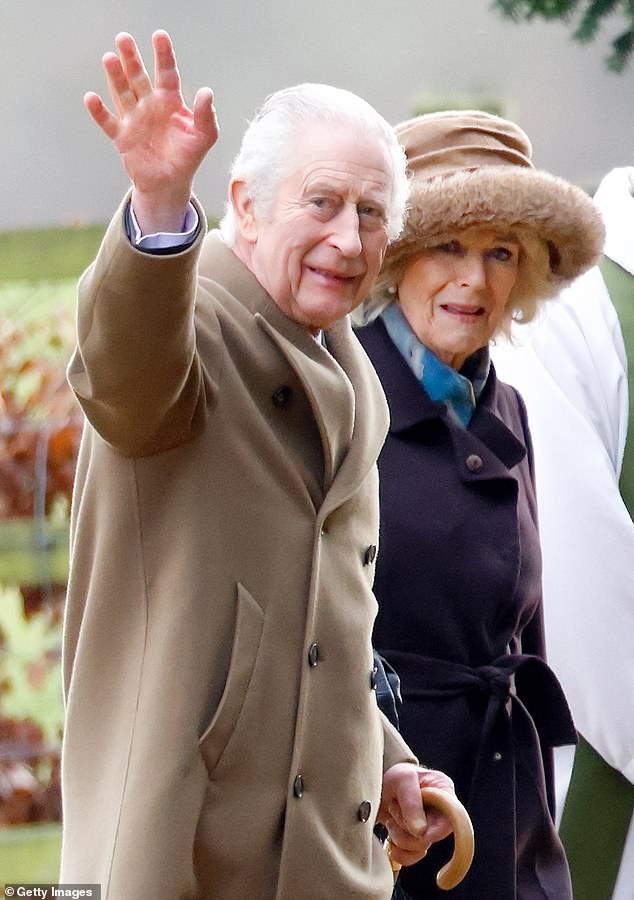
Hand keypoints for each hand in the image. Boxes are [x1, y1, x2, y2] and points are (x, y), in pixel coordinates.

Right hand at [84, 30, 218, 231]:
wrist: (170, 183)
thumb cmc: (188, 157)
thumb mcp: (204, 137)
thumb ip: (206, 115)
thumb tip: (207, 92)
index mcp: (170, 101)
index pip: (166, 73)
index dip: (163, 55)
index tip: (159, 36)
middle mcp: (149, 105)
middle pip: (138, 77)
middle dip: (131, 59)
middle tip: (124, 38)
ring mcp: (134, 119)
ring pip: (122, 93)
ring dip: (115, 77)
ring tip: (109, 58)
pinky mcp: (122, 136)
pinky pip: (108, 121)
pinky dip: (99, 111)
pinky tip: (91, 98)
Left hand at [379, 763, 454, 867]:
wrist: (380, 784)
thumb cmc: (397, 775)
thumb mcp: (403, 779)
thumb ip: (412, 802)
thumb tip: (421, 833)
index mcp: (445, 793)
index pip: (451, 819)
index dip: (435, 830)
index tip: (418, 830)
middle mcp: (441, 813)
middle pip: (430, 837)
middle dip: (407, 827)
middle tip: (395, 808)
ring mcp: (429, 828)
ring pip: (418, 848)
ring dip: (399, 837)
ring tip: (391, 817)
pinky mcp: (417, 840)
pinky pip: (412, 857)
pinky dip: (398, 851)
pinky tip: (391, 837)